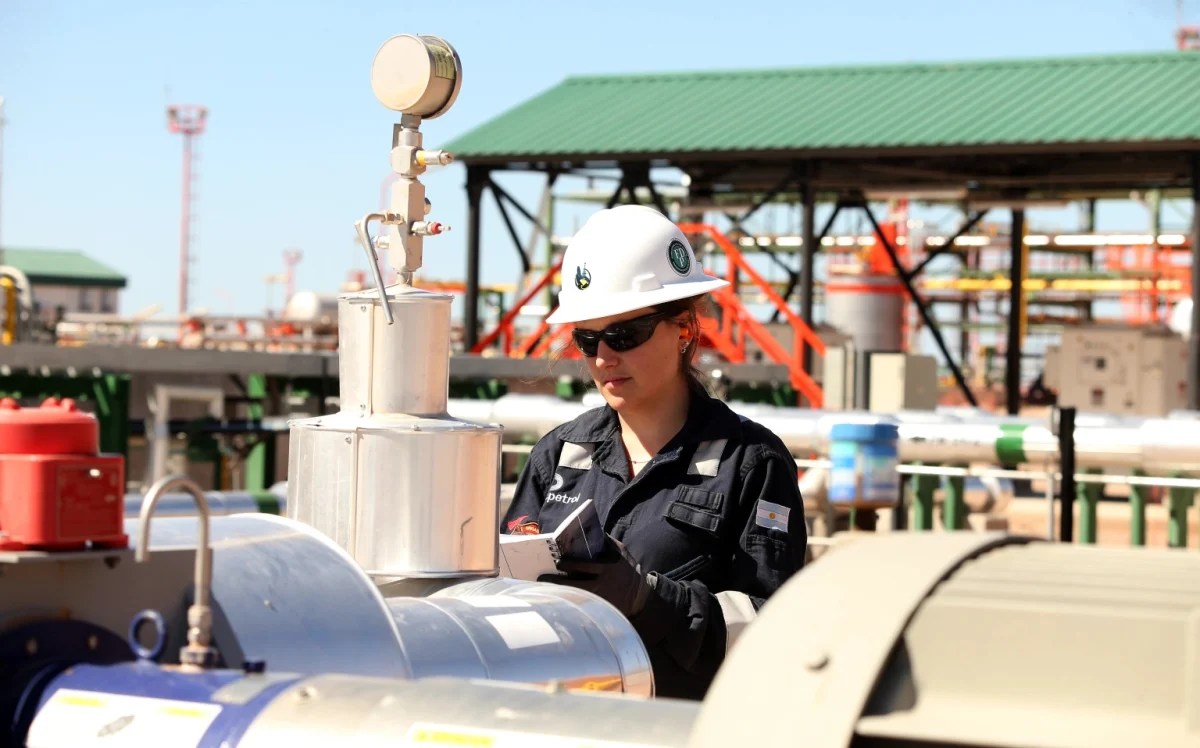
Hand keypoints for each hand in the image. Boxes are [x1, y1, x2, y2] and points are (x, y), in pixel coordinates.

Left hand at [538, 535, 653, 616]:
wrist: (639, 595)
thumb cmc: (627, 569)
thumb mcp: (621, 552)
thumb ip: (607, 541)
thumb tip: (589, 530)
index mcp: (607, 569)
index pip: (585, 567)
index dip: (569, 565)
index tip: (557, 562)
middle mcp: (602, 586)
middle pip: (575, 585)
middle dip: (557, 582)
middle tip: (541, 578)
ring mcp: (599, 601)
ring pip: (574, 598)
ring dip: (559, 595)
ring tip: (544, 592)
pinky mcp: (598, 611)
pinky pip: (579, 608)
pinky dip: (567, 604)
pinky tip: (556, 601)